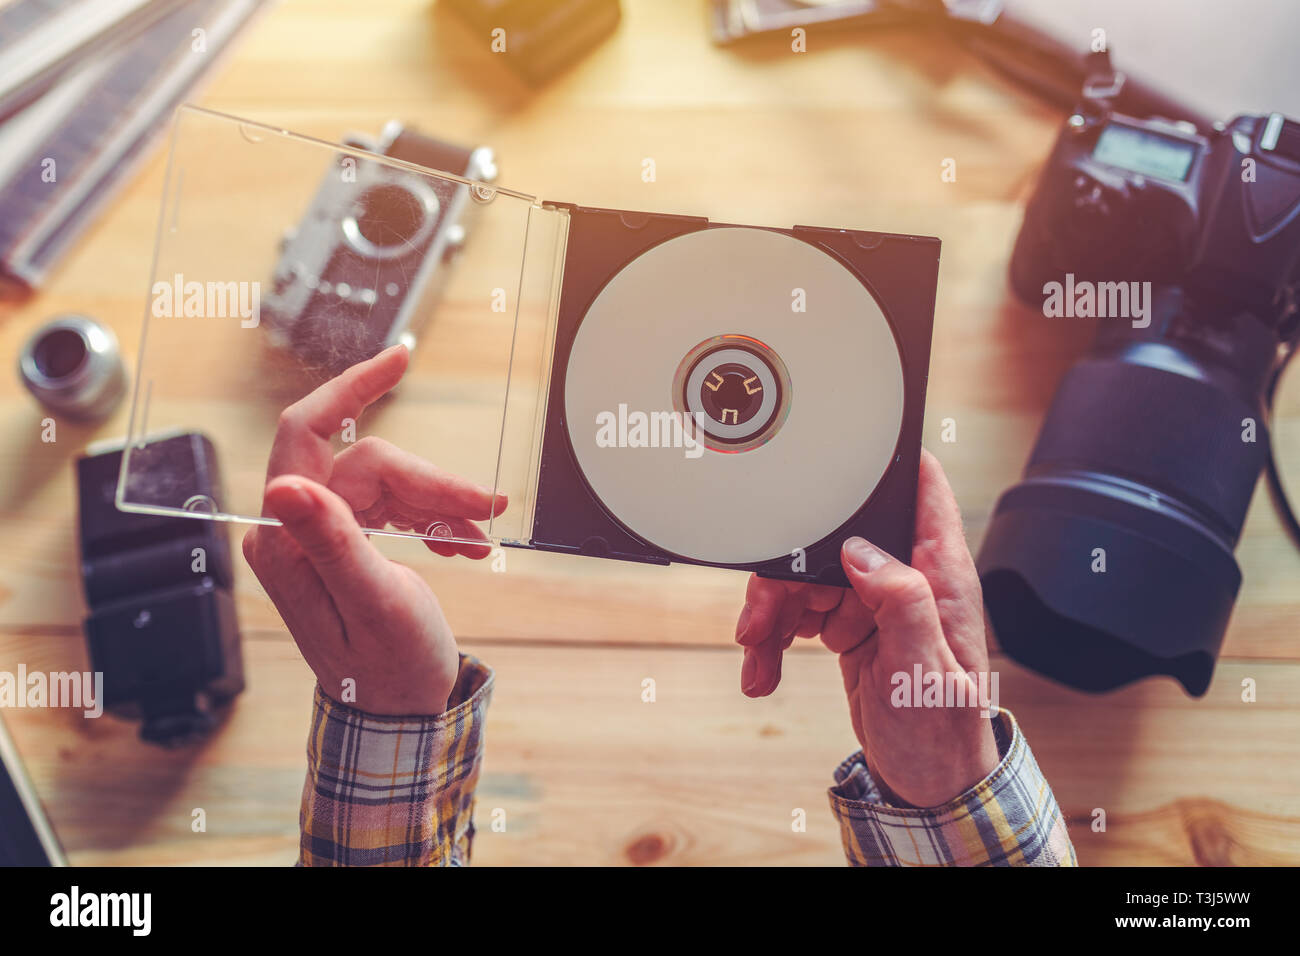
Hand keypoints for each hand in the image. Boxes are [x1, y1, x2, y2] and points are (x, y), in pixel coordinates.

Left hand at [242, 345, 505, 715]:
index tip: (400, 358)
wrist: (400, 713)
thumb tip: (285, 484)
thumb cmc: (388, 671)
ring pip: (390, 484)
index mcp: (288, 539)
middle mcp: (296, 529)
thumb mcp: (371, 604)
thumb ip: (333, 543)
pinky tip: (463, 540)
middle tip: (488, 503)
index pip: (309, 432)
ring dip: (441, 504)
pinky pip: (397, 507)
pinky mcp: (348, 543)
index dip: (351, 388)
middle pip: (369, 463)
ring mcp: (322, 535)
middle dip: (430, 482)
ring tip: (480, 535)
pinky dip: (436, 518)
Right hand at [734, 449, 998, 807]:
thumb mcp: (925, 675)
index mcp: (940, 575)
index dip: (886, 459)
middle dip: (786, 574)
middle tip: (758, 619)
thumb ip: (903, 604)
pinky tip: (763, 670)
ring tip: (756, 657)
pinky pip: (800, 614)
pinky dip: (774, 640)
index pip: (922, 491)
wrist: (929, 785)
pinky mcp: (851, 625)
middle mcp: (907, 578)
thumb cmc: (945, 736)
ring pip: (807, 578)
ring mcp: (876, 601)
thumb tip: (862, 551)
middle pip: (833, 539)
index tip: (835, 447)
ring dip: (771, 615)